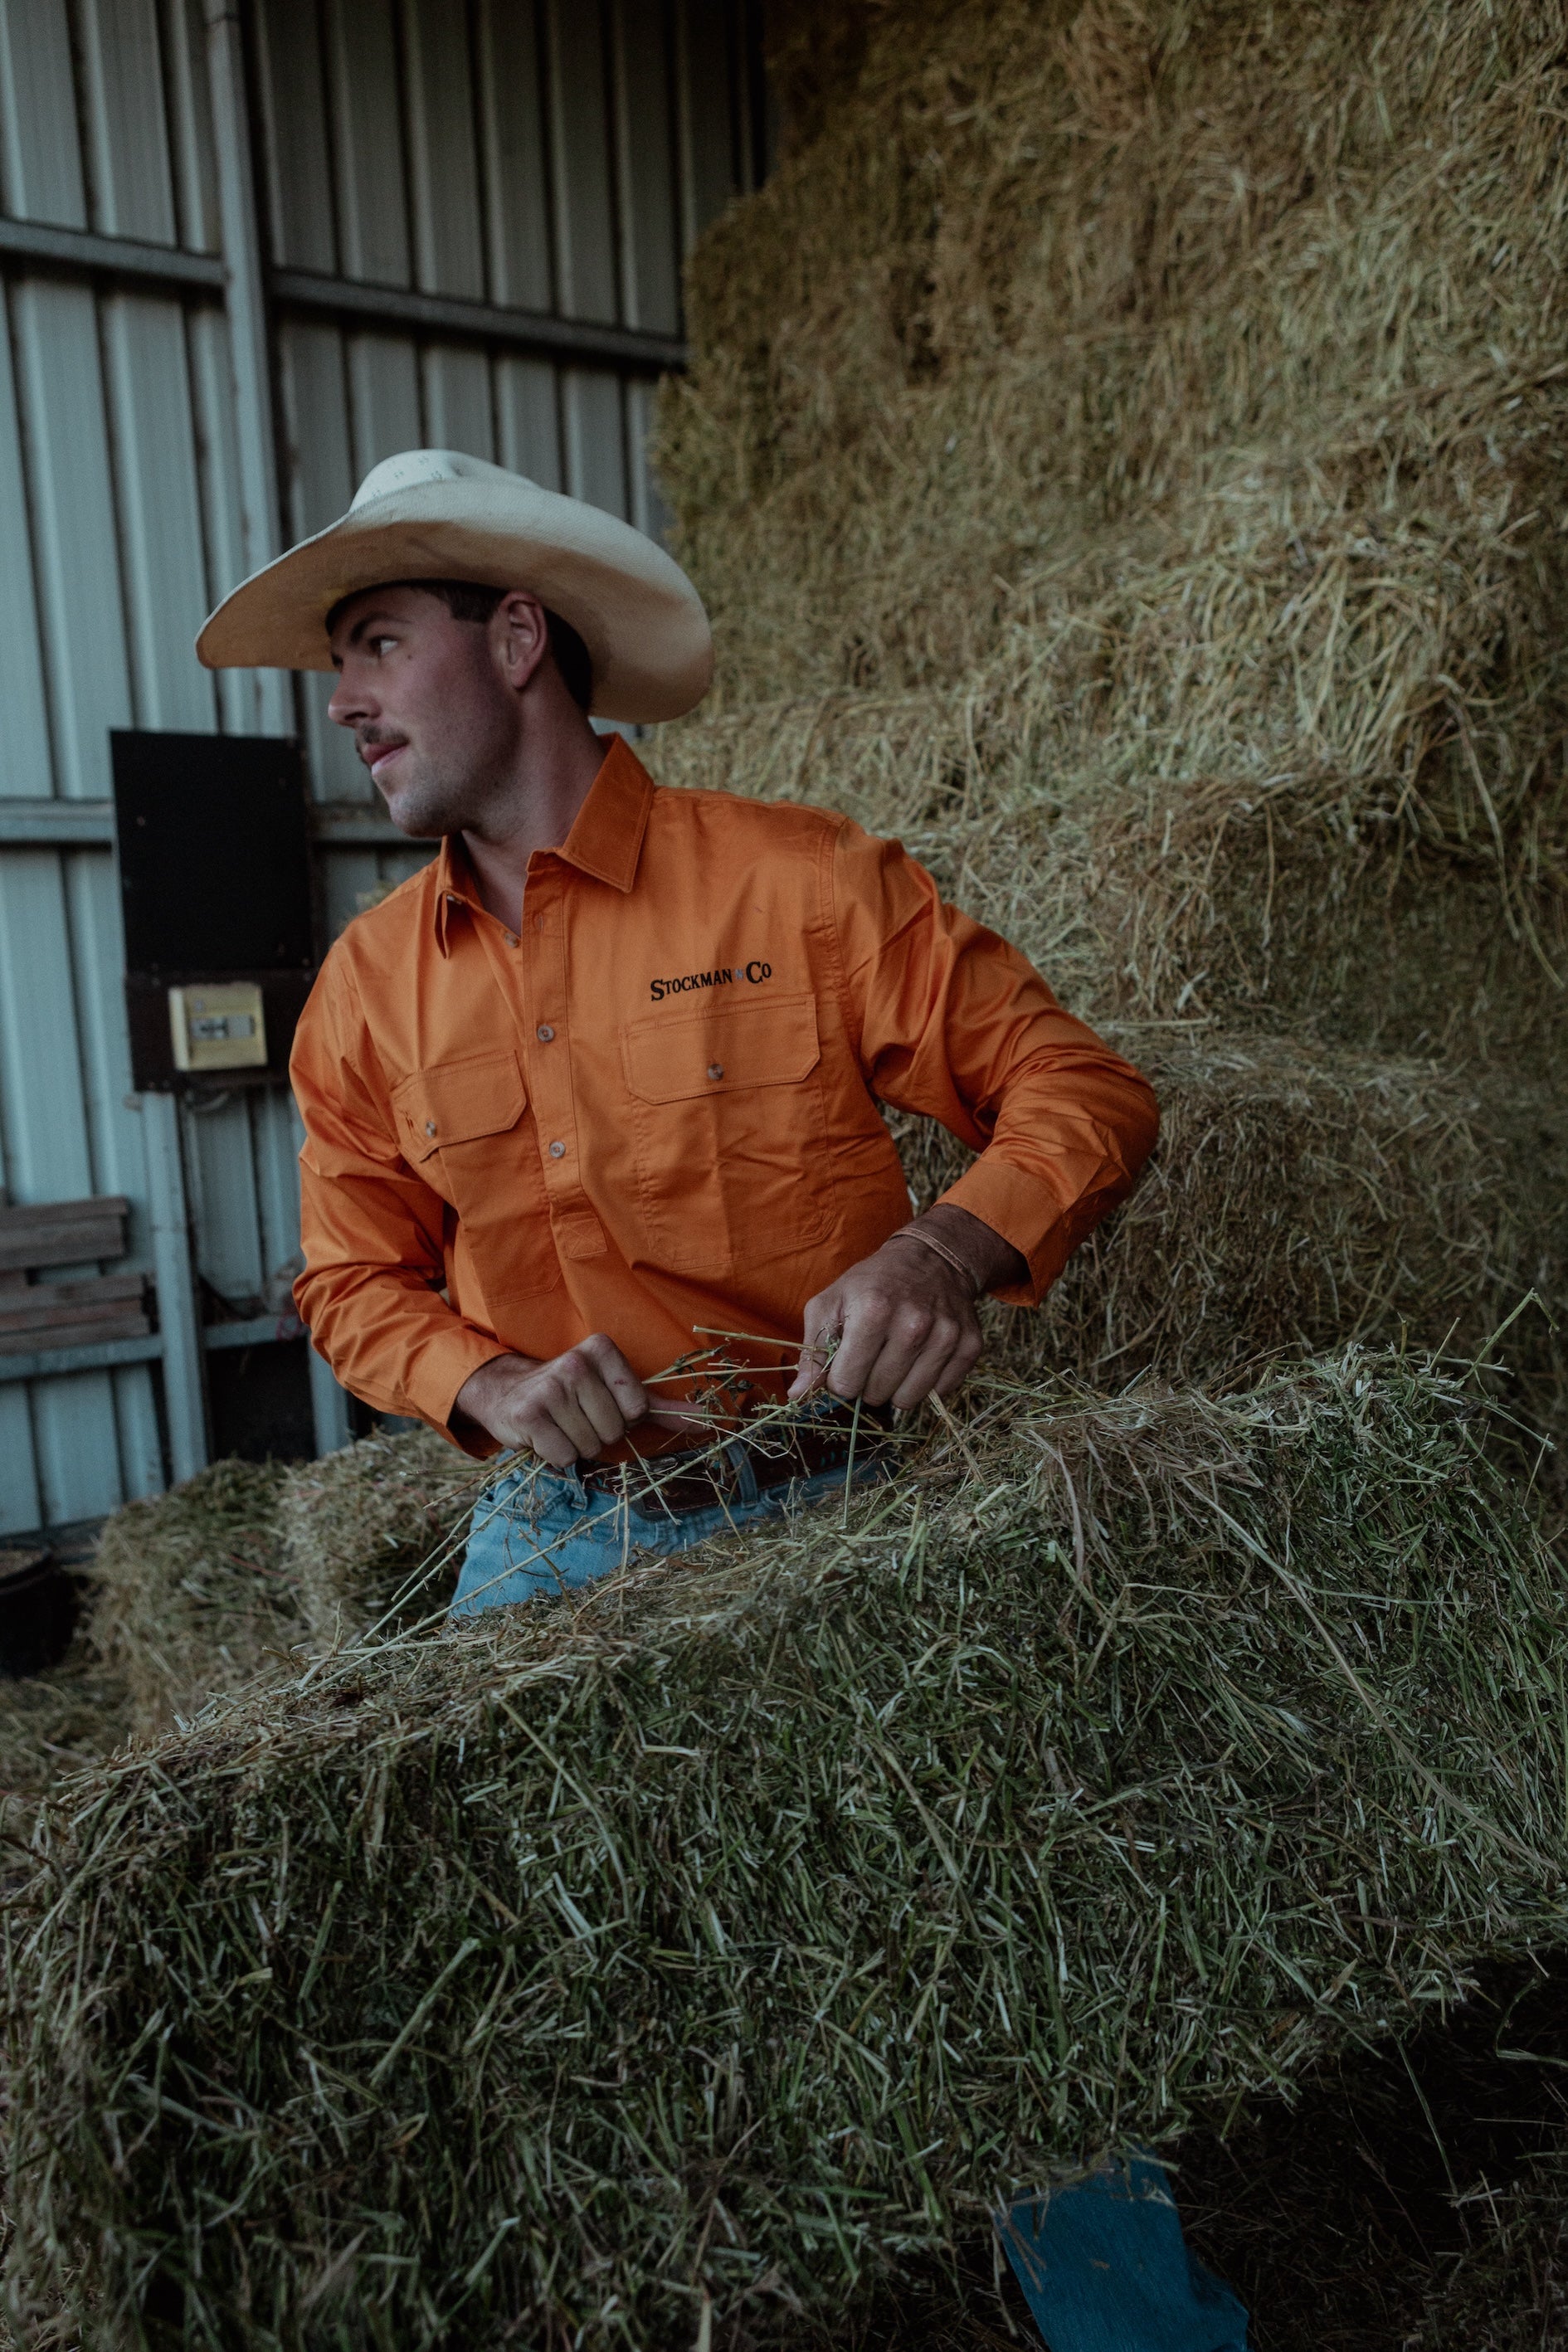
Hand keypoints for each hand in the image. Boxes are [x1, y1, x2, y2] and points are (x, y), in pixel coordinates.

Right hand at [454, 1334, 650, 1466]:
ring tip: (561, 1426)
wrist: (509, 1394)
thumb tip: (706, 1420)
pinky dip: (557, 1456)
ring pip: (590, 1445)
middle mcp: (575, 1362)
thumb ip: (661, 1407)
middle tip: (577, 1419)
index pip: (637, 1407)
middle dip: (599, 1434)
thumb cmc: (574, 1396)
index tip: (601, 1406)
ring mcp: (549, 1388)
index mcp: (601, 1349)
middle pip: (614, 1429)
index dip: (622, 1417)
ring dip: (578, 1446)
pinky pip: (565, 1456)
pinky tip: (545, 1436)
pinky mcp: (528, 1415)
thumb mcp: (617, 1392)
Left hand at [787, 1206, 1024, 1410]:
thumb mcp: (830, 1304)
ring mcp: (946, 1335)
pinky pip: (941, 1392)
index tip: (845, 1363)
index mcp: (873, 1310)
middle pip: (876, 1394)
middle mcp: (913, 1324)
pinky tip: (921, 1357)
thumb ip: (812, 1352)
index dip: (841, 1379)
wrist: (932, 1259)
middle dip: (867, 1384)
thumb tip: (799, 1397)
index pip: (846, 1383)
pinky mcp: (969, 1345)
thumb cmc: (871, 1284)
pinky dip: (926, 1382)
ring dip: (896, 1388)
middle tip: (871, 1358)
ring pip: (909, 1400)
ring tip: (893, 1359)